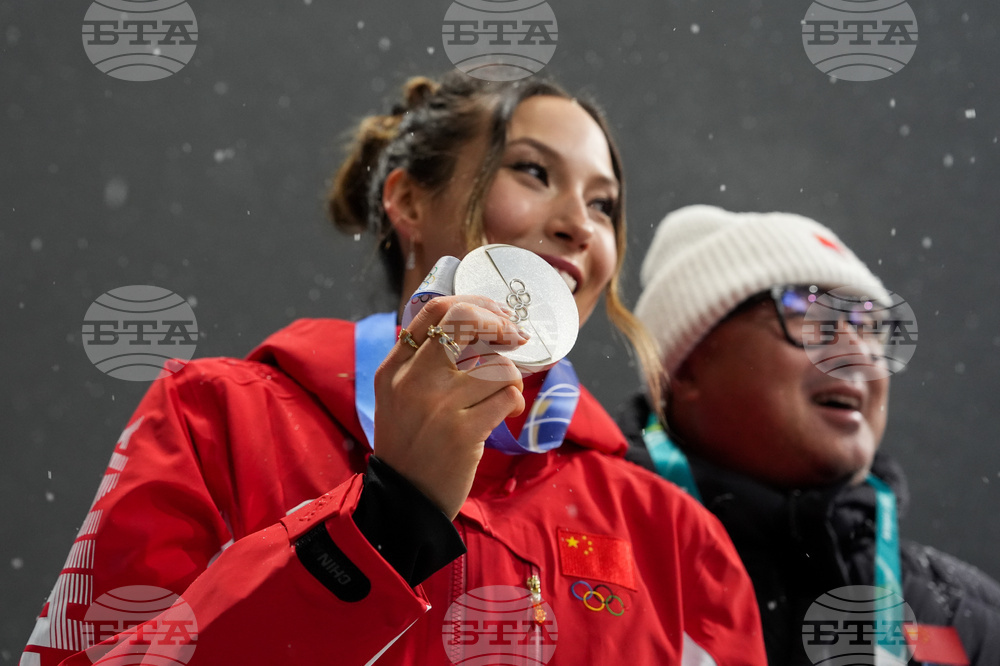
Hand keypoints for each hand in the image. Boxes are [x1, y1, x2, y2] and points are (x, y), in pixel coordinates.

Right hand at [373, 296, 528, 519]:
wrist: (404, 500)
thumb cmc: (410, 444)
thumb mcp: (397, 396)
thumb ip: (421, 362)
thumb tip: (473, 324)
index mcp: (394, 368)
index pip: (435, 311)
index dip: (475, 304)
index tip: (497, 313)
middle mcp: (413, 381)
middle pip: (466, 322)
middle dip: (501, 324)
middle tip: (516, 336)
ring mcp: (439, 405)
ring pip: (498, 364)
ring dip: (512, 377)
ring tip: (506, 393)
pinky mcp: (464, 432)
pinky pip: (508, 396)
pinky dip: (515, 401)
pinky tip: (507, 412)